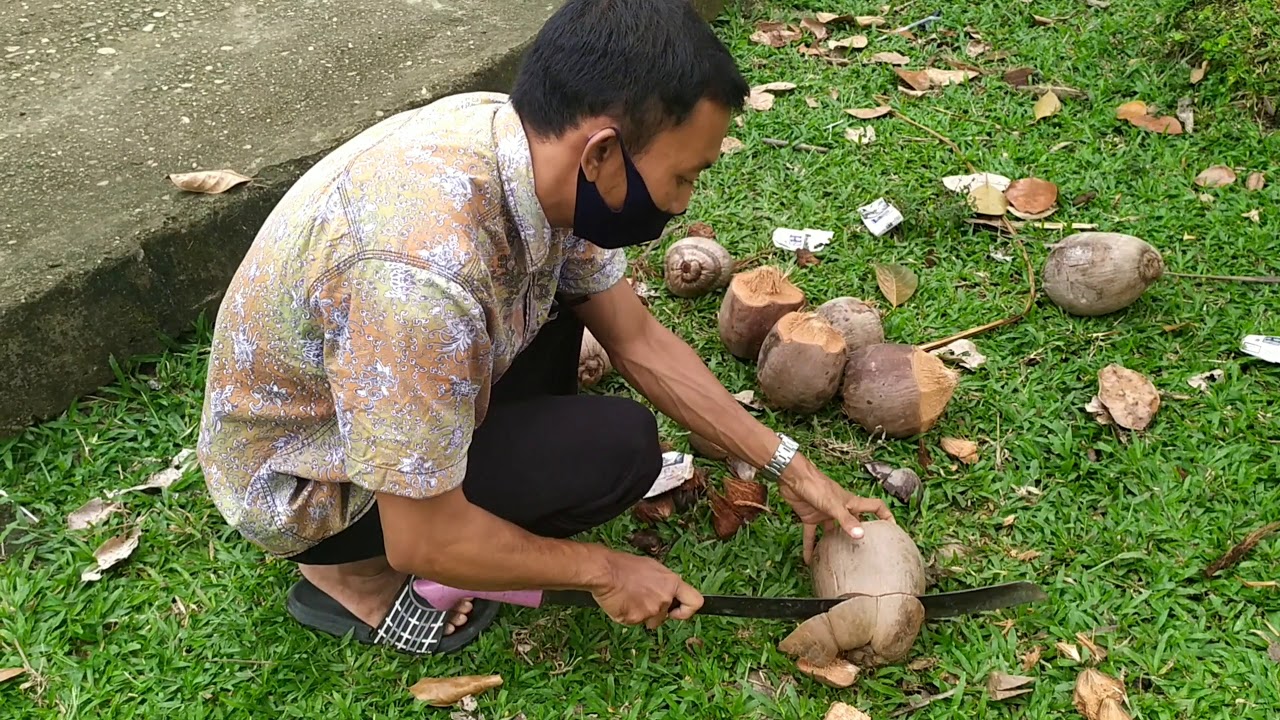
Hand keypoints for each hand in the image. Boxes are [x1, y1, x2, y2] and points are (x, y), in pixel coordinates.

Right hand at [590, 551, 703, 628]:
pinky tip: (620, 602)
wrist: (605, 572)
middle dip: (655, 612)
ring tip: (628, 597)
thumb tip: (668, 590)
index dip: (687, 610)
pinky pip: (633, 623)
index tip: (678, 611)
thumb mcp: (652, 567)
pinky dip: (627, 616)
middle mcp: (664, 599)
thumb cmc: (625, 566)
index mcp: (671, 583)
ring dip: (640, 614)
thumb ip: (665, 583)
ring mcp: (650, 611)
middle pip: (665, 616)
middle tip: (640, 598)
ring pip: (649, 621)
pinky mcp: (635, 620)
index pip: (695, 602)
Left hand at [777, 455, 894, 564]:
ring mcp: (825, 513)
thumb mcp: (833, 504)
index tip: (894, 530)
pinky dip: (810, 546)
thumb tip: (861, 535)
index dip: (886, 516)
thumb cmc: (816, 485)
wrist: (792, 477)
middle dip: (862, 534)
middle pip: (856, 522)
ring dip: (835, 544)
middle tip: (867, 553)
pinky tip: (809, 560)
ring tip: (840, 562)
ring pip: (833, 532)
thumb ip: (846, 521)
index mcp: (851, 503)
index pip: (875, 507)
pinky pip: (812, 535)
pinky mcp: (810, 517)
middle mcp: (841, 508)